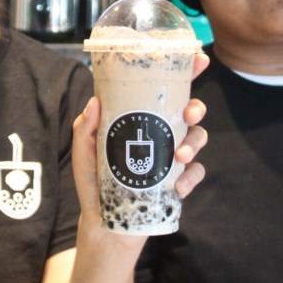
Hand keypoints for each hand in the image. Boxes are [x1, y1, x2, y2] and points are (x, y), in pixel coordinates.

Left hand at [72, 51, 209, 222]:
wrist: (105, 223)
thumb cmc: (92, 182)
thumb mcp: (83, 152)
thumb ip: (85, 128)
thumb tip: (94, 101)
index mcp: (139, 117)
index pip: (164, 88)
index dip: (185, 70)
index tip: (198, 59)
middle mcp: (159, 132)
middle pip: (190, 110)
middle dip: (196, 107)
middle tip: (189, 114)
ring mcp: (171, 156)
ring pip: (198, 137)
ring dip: (195, 142)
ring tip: (180, 156)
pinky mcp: (178, 180)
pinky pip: (196, 172)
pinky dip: (191, 177)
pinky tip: (179, 187)